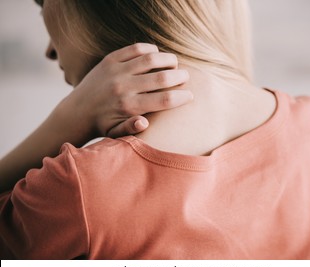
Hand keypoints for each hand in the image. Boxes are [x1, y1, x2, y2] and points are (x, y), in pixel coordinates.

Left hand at [60, 43, 192, 139]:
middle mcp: (124, 87)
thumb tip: (145, 123)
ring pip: (151, 59)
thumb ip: (131, 129)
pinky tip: (157, 54)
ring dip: (168, 59)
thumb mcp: (117, 133)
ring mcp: (116, 71)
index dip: (182, 96)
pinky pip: (135, 48)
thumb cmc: (103, 125)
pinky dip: (150, 49)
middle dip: (180, 76)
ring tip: (175, 64)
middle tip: (186, 77)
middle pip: (162, 77)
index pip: (165, 99)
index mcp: (129, 107)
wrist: (78, 110)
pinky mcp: (110, 59)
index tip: (190, 95)